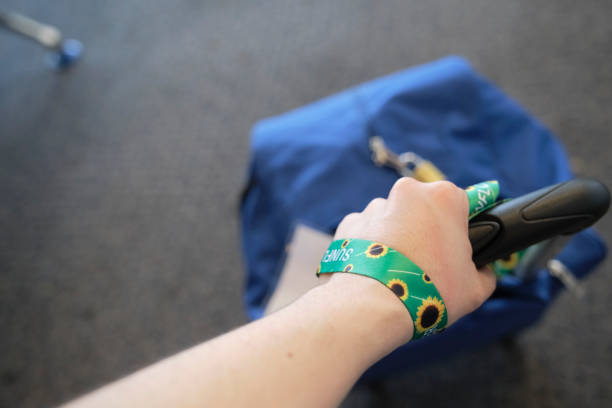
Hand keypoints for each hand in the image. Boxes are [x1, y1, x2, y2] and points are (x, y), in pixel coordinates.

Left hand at [331, 178, 495, 326]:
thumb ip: (484, 272)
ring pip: (394, 219)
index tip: (456, 249)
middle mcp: (408, 191)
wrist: (371, 307)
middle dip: (427, 232)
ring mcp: (375, 206)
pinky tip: (376, 272)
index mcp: (444, 197)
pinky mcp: (349, 222)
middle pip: (424, 209)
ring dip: (398, 239)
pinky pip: (367, 232)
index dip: (460, 229)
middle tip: (429, 266)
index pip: (461, 204)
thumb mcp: (476, 288)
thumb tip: (483, 270)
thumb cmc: (428, 293)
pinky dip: (372, 248)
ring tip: (399, 273)